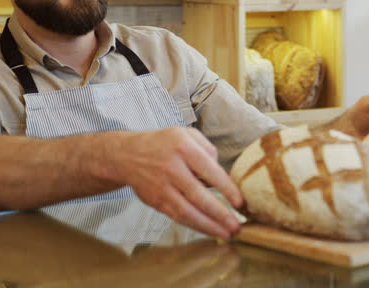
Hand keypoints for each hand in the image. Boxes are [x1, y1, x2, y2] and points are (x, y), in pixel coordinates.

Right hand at [108, 127, 242, 239]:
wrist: (128, 155)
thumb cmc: (164, 144)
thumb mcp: (187, 134)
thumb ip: (208, 149)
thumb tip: (222, 172)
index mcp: (184, 148)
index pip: (210, 171)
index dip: (227, 189)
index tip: (240, 203)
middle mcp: (172, 168)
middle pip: (199, 196)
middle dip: (220, 214)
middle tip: (236, 226)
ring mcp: (162, 187)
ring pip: (187, 211)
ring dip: (208, 226)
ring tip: (226, 234)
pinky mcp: (156, 201)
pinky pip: (177, 216)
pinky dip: (195, 225)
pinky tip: (208, 230)